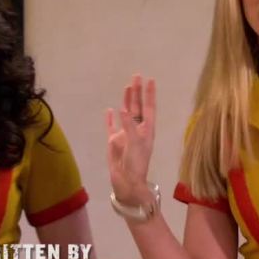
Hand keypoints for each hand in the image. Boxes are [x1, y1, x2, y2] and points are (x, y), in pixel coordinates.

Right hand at [105, 75, 155, 204]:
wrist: (126, 182)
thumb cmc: (136, 163)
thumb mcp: (136, 144)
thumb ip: (129, 126)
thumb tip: (122, 109)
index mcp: (147, 130)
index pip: (149, 108)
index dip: (149, 94)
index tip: (150, 79)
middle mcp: (137, 129)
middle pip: (137, 107)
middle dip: (137, 92)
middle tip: (137, 76)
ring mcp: (124, 134)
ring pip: (125, 113)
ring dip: (126, 100)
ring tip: (127, 87)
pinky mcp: (113, 141)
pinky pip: (111, 126)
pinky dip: (110, 118)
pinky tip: (109, 110)